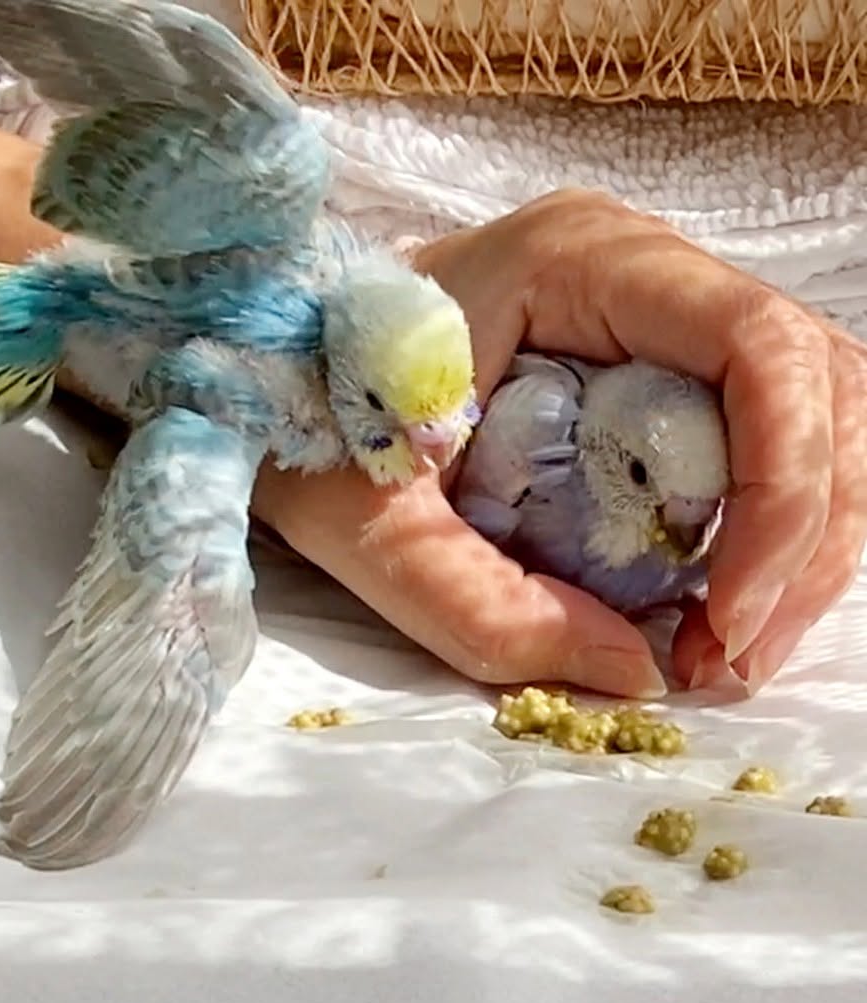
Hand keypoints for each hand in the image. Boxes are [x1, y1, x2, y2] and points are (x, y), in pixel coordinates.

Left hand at [252, 190, 866, 697]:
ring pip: (809, 415)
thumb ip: (478, 605)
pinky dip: (760, 532)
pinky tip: (712, 602)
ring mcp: (652, 314)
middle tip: (734, 653)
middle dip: (804, 534)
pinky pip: (755, 441)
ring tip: (728, 644)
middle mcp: (640, 270)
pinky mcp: (646, 365)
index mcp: (578, 261)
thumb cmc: (299, 407)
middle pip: (814, 386)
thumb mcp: (362, 519)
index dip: (783, 490)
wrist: (263, 362)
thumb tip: (636, 670)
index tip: (730, 615)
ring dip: (800, 541)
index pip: (755, 346)